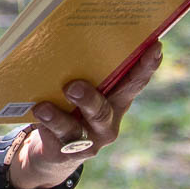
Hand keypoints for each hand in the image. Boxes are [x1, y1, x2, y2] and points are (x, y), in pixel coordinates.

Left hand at [8, 42, 162, 188]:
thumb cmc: (68, 105)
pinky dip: (44, 126)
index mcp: (115, 100)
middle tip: (72, 87)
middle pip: (103, 111)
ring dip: (58, 117)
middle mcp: (107, 122)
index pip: (134, 83)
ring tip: (43, 108)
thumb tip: (68, 36)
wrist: (51, 147)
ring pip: (75, 129)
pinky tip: (34, 115)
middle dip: (89, 99)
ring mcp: (89, 140)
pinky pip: (55, 139)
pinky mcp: (67, 152)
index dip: (146, 67)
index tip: (154, 46)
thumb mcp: (78, 87)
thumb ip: (81, 71)